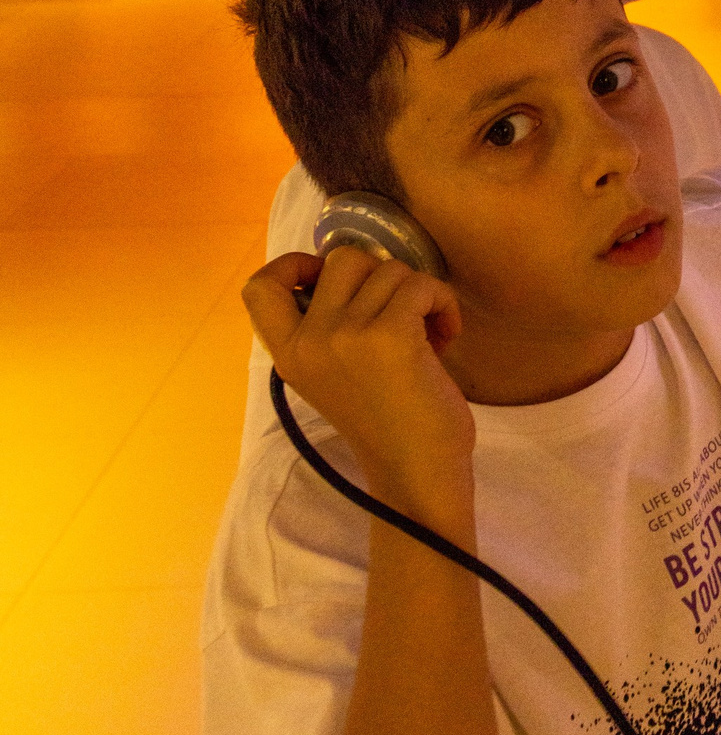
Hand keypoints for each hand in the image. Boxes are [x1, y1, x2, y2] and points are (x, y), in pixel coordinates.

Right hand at [244, 247, 474, 518]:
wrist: (417, 476)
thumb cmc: (386, 425)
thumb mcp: (332, 375)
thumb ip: (325, 330)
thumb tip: (350, 269)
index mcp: (288, 354)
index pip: (259, 287)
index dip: (295, 264)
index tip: (329, 277)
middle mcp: (309, 341)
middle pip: (342, 258)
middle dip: (380, 275)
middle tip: (399, 313)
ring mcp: (346, 336)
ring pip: (389, 269)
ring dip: (419, 294)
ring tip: (427, 334)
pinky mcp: (389, 334)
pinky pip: (422, 285)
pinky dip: (442, 303)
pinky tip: (446, 336)